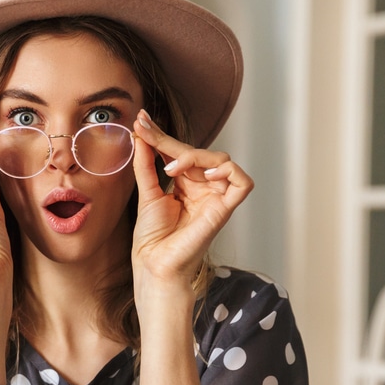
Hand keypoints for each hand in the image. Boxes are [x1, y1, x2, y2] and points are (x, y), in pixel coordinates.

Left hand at [129, 110, 253, 286]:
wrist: (153, 264)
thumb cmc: (151, 237)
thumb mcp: (146, 193)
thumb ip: (146, 164)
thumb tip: (141, 135)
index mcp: (187, 184)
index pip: (180, 152)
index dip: (162, 135)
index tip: (142, 120)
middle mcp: (204, 188)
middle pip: (199, 153)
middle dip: (171, 141)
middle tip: (147, 133)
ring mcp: (216, 198)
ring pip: (221, 160)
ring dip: (196, 156)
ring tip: (171, 167)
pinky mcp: (225, 210)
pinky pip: (243, 183)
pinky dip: (229, 172)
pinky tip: (207, 173)